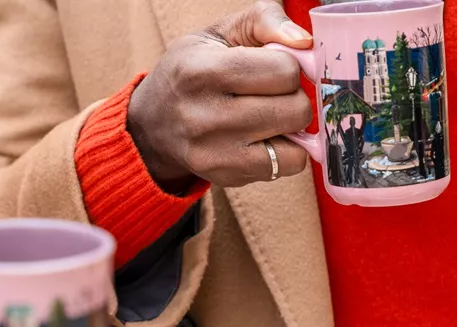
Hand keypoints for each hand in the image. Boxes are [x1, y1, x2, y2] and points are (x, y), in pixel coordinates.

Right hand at [128, 0, 313, 189]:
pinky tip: (265, 139)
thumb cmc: (192, 70)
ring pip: (296, 144)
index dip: (289, 66)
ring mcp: (215, 152)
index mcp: (203, 71)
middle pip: (295, 109)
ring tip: (269, 116)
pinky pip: (287, 167)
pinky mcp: (225, 176)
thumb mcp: (219, 32)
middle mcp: (205, 116)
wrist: (152, 123)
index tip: (272, 68)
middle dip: (294, 97)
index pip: (284, 71)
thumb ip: (264, 20)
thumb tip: (305, 42)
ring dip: (291, 128)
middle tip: (273, 94)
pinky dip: (286, 152)